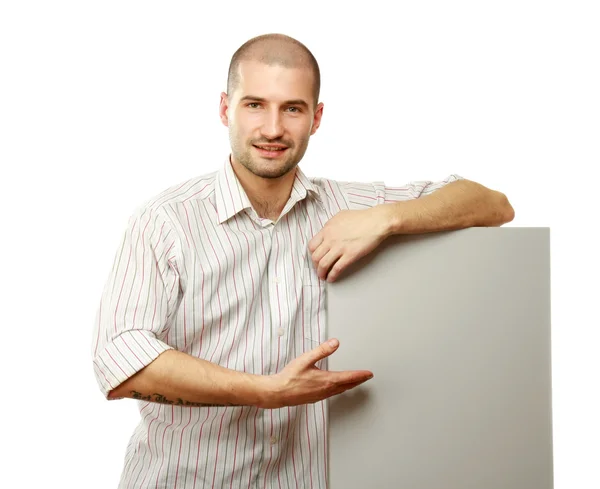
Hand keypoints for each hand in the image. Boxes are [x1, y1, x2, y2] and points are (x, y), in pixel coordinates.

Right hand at [259, 339, 373, 408]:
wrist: (278, 393)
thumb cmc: (289, 377)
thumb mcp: (306, 359)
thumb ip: (322, 350)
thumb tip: (335, 342)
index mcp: (327, 380)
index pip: (349, 377)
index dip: (360, 375)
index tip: (369, 374)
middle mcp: (326, 390)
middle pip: (347, 385)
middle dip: (358, 381)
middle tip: (367, 377)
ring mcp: (321, 396)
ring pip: (340, 391)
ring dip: (349, 386)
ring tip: (355, 382)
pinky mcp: (315, 398)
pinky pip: (332, 394)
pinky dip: (339, 390)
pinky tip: (336, 388)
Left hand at [308, 206, 391, 281]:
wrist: (376, 221)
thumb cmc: (362, 218)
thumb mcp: (340, 216)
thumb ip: (331, 225)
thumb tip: (327, 232)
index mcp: (327, 229)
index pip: (311, 245)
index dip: (312, 254)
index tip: (315, 258)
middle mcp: (330, 239)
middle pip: (315, 257)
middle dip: (315, 266)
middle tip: (319, 269)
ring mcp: (340, 248)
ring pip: (323, 265)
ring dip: (321, 273)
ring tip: (323, 276)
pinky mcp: (350, 255)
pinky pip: (336, 269)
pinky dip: (332, 276)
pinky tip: (332, 278)